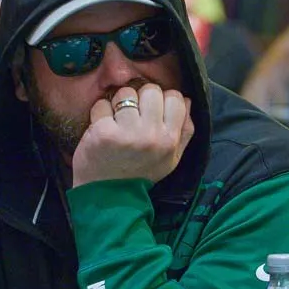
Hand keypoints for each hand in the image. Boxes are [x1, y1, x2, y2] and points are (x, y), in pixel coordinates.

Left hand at [71, 84, 194, 187]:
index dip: (162, 99)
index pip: (175, 97)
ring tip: (117, 121)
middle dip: (140, 98)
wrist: (108, 197)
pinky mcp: (103, 133)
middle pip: (150, 90)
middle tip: (132, 115)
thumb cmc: (140, 174)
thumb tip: (188, 100)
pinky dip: (99, 113)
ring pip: (125, 93)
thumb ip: (184, 131)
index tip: (152, 111)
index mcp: (169, 140)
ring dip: (118, 104)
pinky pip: (102, 104)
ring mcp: (126, 133)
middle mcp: (151, 135)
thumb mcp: (171, 159)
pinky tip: (101, 128)